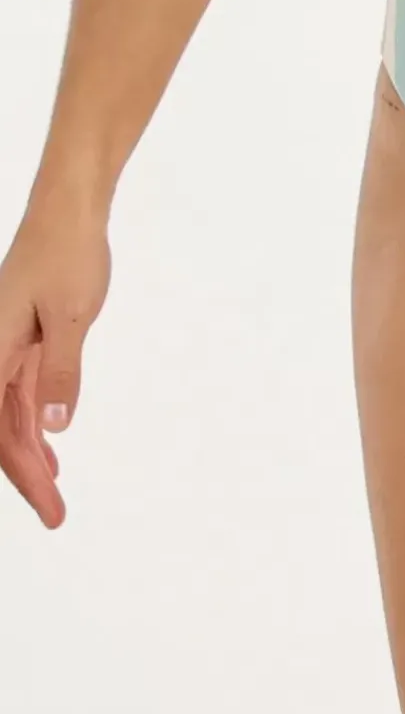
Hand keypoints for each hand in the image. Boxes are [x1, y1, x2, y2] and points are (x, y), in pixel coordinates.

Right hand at [0, 203, 110, 527]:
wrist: (67, 213)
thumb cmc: (68, 256)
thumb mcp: (73, 316)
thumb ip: (62, 371)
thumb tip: (53, 426)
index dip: (18, 474)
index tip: (45, 505)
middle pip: (1, 432)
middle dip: (26, 477)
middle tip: (57, 517)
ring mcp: (7, 348)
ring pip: (11, 416)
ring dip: (31, 456)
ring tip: (54, 494)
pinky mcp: (25, 339)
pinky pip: (22, 393)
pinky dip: (35, 424)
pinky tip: (51, 448)